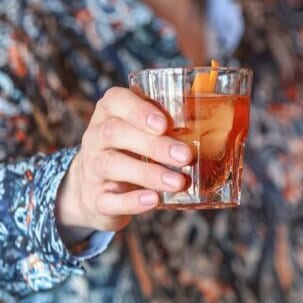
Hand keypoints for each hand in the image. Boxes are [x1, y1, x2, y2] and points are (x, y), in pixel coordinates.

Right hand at [56, 86, 191, 233]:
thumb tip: (211, 123)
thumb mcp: (140, 131)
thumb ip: (165, 124)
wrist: (95, 187)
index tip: (164, 124)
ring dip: (148, 174)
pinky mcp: (95, 198)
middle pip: (115, 133)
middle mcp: (95, 137)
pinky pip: (108, 200)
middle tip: (185, 156)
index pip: (115, 101)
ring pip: (112, 165)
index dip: (138, 110)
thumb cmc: (130, 150)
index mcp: (109, 113)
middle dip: (153, 145)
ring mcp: (91, 168)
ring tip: (178, 182)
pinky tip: (154, 200)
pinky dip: (131, 201)